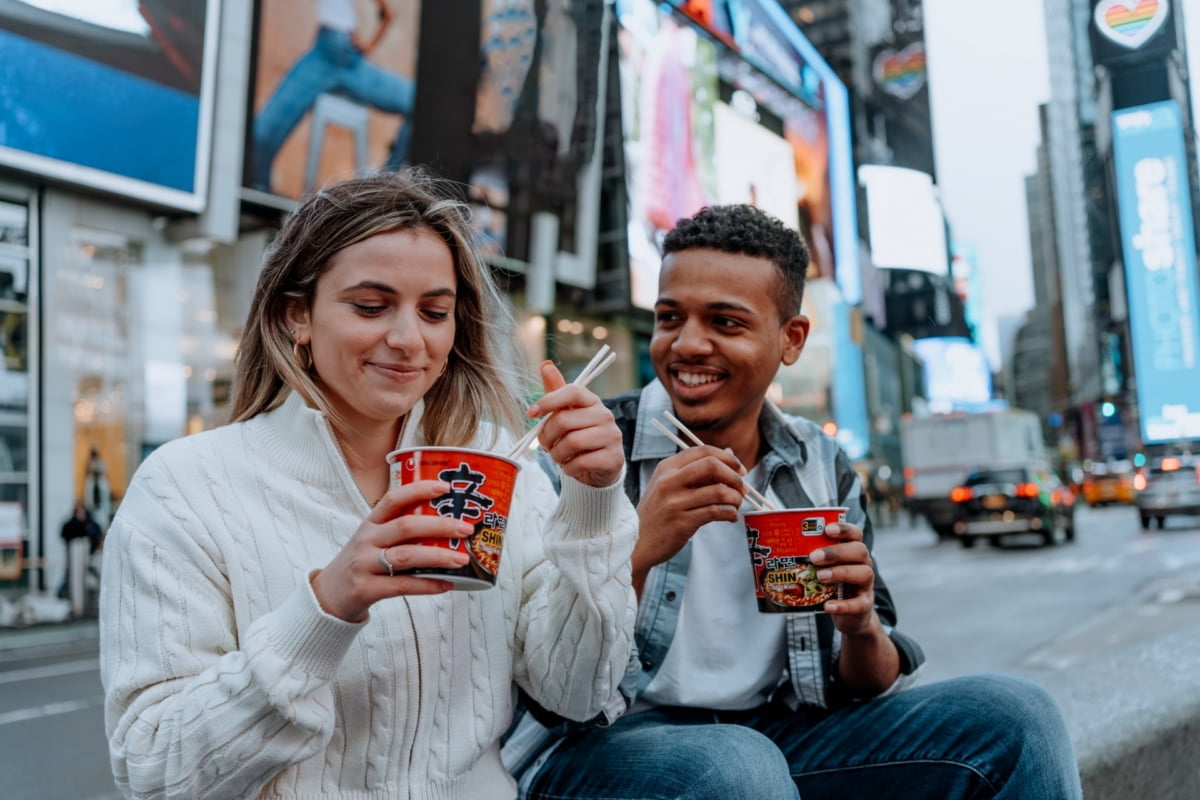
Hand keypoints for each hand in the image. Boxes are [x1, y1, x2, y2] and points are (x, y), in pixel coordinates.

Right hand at [311, 480, 474, 622]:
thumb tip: (449, 524)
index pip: (394, 499)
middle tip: (466, 529)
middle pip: (406, 526)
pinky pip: (402, 585)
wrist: (329, 595)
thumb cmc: (362, 563)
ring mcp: (365, 564)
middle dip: (440, 526)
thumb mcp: (373, 539)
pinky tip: (448, 584)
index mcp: (371, 523)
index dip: (419, 490)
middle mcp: (367, 540)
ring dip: (438, 556)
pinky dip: (428, 585)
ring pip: (406, 556)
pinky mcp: (366, 589)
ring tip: (462, 559)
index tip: (445, 487)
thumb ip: (401, 530)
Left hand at [525, 361, 623, 487]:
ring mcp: (612, 437)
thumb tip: (546, 364)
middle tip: (546, 445)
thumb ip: (556, 392)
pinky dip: (568, 468)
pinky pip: (581, 462)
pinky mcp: (613, 458)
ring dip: (557, 454)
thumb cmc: (578, 436)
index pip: (572, 391)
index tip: (530, 413)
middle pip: (564, 420)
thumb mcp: (566, 414)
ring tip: (558, 456)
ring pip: (572, 442)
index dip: (548, 401)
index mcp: (592, 401)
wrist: (599, 468)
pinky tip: (570, 466)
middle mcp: (605, 415)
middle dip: (546, 436)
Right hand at [632, 447, 745, 590]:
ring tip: (736, 505)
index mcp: (666, 468)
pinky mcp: (681, 523)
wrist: (637, 544)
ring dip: (735, 498)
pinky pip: (716, 512)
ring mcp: (674, 502)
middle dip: (734, 476)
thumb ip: (698, 470)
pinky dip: (730, 513)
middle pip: (711, 465)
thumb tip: (729, 453)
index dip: (726, 458)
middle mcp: (668, 481)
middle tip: (743, 488)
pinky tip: (730, 517)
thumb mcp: (670, 486)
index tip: (740, 469)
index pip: (702, 451)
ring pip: (718, 491)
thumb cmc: (657, 514)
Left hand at [808, 521, 878, 635]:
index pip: (855, 534)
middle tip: (814, 557)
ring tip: (820, 576)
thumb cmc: (833, 586)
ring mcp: (866, 585)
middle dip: (836, 552)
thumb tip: (777, 550)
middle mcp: (863, 564)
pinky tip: (828, 606)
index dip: (844, 529)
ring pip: (863, 573)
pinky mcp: (864, 605)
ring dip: (840, 573)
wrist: (851, 615)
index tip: (827, 529)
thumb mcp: (825, 569)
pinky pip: (858, 604)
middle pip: (859, 550)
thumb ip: (811, 559)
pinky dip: (843, 605)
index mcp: (852, 551)